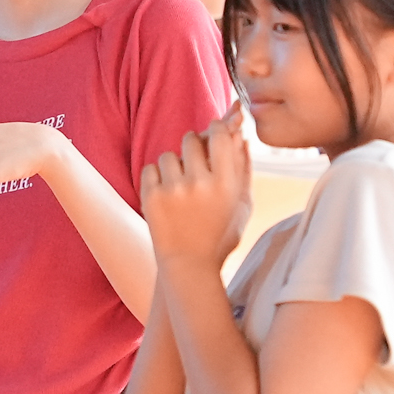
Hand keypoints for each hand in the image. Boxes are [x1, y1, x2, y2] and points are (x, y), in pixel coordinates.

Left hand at [139, 112, 252, 263]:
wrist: (189, 265)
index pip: (218, 134)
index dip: (215, 127)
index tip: (213, 131)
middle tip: (195, 164)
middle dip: (193, 146)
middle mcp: (198, 183)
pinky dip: (156, 178)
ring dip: (173, 165)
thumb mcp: (242, 203)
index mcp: (225, 182)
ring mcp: (172, 190)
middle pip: (191, 139)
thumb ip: (243, 166)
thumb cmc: (221, 234)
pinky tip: (166, 196)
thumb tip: (239, 133)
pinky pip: (150, 168)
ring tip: (180, 187)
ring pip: (168, 155)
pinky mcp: (150, 197)